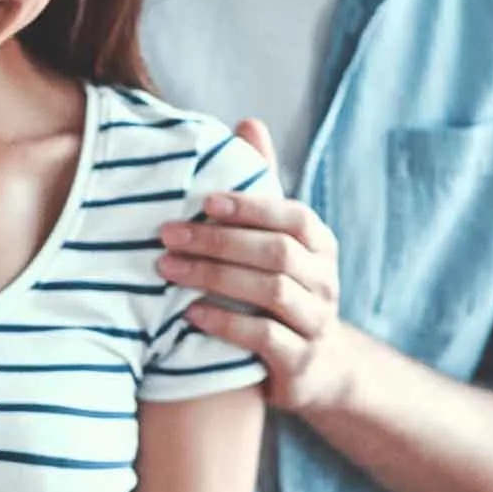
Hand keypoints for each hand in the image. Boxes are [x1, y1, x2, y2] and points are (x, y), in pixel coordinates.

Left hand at [158, 116, 353, 415]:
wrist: (314, 370)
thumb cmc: (281, 290)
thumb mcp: (276, 241)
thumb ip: (263, 188)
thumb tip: (248, 121)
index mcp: (320, 245)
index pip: (293, 216)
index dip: (252, 206)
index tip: (204, 200)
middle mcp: (325, 281)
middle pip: (276, 253)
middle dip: (219, 241)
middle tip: (167, 234)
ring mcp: (317, 322)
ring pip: (271, 292)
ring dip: (215, 277)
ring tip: (169, 269)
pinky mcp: (300, 362)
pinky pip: (265, 338)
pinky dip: (226, 323)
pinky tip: (190, 314)